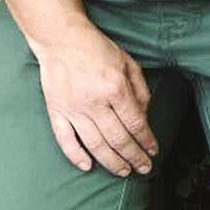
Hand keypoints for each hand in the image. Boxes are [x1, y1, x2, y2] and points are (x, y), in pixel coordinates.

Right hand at [32, 18, 157, 177]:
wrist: (61, 38)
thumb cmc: (96, 48)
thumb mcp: (128, 63)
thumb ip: (139, 90)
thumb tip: (144, 116)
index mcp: (115, 88)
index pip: (135, 124)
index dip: (146, 141)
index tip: (153, 151)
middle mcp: (95, 102)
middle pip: (118, 139)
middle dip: (134, 157)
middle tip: (143, 168)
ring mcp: (74, 109)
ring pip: (95, 145)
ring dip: (112, 162)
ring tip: (123, 171)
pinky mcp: (56, 111)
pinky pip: (65, 140)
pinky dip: (76, 156)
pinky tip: (88, 166)